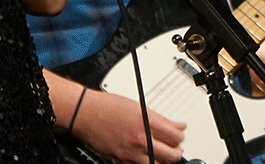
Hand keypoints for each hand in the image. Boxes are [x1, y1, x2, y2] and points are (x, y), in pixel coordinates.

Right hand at [71, 90, 186, 163]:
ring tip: (163, 156)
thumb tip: (177, 125)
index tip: (178, 134)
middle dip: (176, 152)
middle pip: (171, 155)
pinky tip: (146, 158)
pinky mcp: (120, 160)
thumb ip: (161, 119)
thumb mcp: (139, 106)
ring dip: (163, 161)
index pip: (176, 136)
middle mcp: (140, 140)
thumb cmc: (107, 107)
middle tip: (175, 148)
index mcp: (147, 123)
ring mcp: (130, 153)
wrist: (84, 113)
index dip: (180, 136)